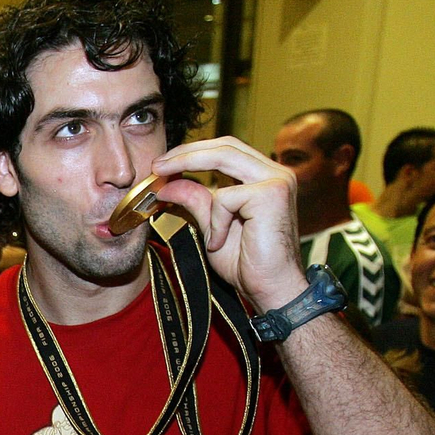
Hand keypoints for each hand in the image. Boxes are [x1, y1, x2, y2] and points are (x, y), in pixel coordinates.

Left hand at [150, 137, 308, 312]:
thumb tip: (169, 184)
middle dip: (185, 152)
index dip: (192, 152)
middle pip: (225, 145)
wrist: (272, 289)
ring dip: (189, 169)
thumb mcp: (212, 226)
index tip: (162, 164)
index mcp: (264, 177)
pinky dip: (215, 221)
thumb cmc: (248, 263)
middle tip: (156, 166)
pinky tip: (219, 242)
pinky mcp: (272, 194)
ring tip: (167, 190)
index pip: (225, 149)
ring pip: (223, 157)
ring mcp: (277, 180)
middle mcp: (275, 173)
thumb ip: (196, 201)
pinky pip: (225, 197)